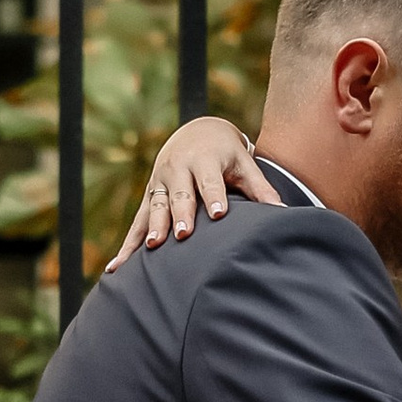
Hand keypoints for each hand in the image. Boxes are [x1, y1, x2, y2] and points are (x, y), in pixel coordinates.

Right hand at [104, 119, 278, 269]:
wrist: (196, 132)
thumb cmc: (226, 155)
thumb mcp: (243, 165)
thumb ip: (260, 189)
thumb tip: (283, 212)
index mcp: (203, 160)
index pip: (209, 181)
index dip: (214, 196)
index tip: (219, 214)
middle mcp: (177, 170)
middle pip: (180, 195)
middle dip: (180, 215)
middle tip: (182, 234)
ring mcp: (159, 184)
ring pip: (155, 208)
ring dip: (153, 228)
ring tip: (153, 247)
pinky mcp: (149, 198)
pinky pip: (137, 223)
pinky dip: (127, 245)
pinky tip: (117, 268)